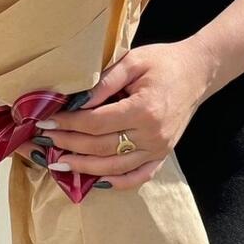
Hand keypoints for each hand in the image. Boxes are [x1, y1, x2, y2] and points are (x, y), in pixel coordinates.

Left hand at [38, 39, 215, 189]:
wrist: (198, 71)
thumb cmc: (164, 61)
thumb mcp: (133, 61)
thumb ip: (104, 82)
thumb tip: (77, 101)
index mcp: (144, 109)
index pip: (96, 123)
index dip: (69, 123)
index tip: (47, 121)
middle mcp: (153, 135)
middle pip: (101, 148)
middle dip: (69, 144)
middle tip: (45, 140)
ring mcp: (159, 149)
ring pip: (115, 168)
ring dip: (84, 168)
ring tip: (59, 163)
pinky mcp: (163, 155)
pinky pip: (138, 177)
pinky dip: (116, 182)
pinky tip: (95, 181)